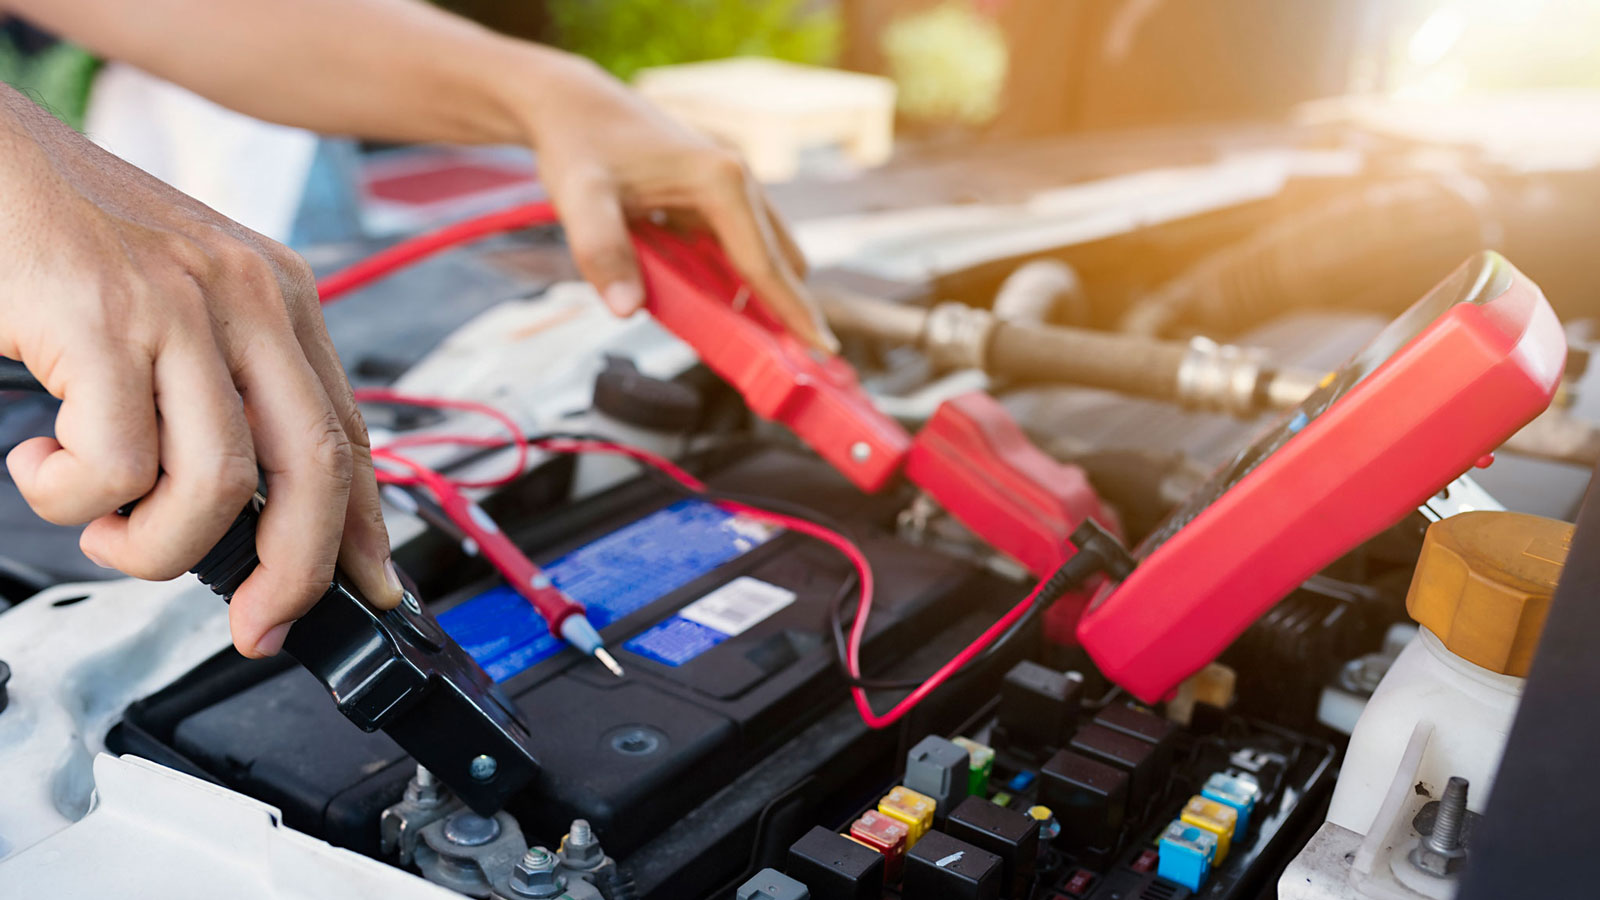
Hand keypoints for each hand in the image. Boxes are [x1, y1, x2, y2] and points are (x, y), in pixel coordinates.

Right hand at [0, 85, 401, 655]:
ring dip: (153, 544)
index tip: (370, 590)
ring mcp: (180, 306)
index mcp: (277, 296)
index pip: (349, 432)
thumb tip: (251, 507)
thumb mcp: (173, 308)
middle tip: (259, 625)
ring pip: (218, 486)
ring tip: (102, 523)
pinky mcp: (102, 320)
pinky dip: (72, 499)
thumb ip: (221, 391)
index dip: (364, 528)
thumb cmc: (60, 241)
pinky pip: (117, 467)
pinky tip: (40, 466)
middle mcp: (248, 297)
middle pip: (316, 469)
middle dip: (296, 572)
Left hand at [507, 51, 838, 352]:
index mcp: (722, 182)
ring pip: (767, 253)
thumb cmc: (580, 147)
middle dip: (784, 311)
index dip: (794, 312)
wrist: (573, 107)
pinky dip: (738, 279)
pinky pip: (742, 246)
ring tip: (750, 343)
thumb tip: (626, 309)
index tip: (823, 350)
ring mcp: (733, 185)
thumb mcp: (579, 198)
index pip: (767, 264)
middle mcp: (740, 180)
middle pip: (782, 261)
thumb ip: (601, 251)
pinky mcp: (718, 194)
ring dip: (761, 296)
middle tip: (783, 363)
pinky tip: (713, 304)